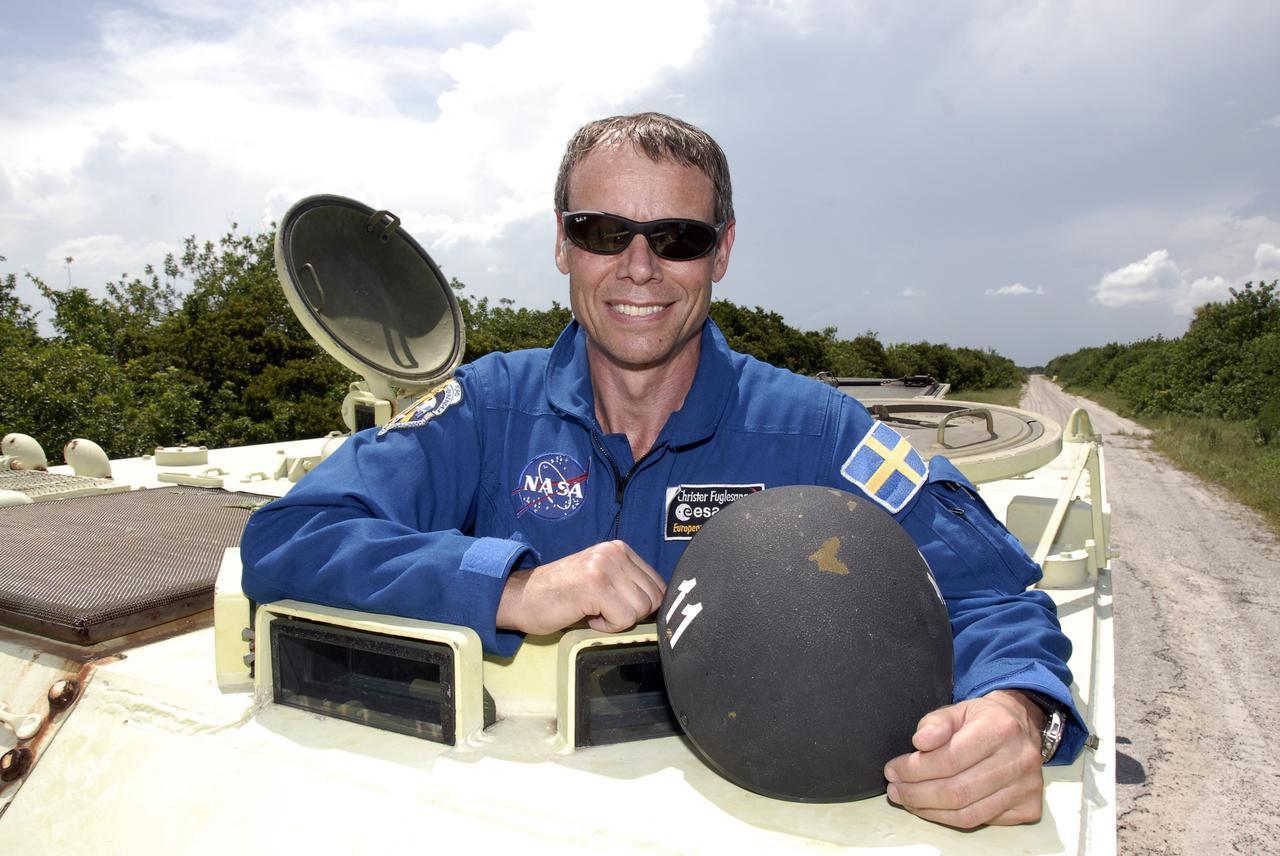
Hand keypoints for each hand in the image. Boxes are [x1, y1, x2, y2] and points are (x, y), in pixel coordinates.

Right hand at [496, 540, 665, 635]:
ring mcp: (604, 566)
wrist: (520, 597)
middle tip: (602, 610)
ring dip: (618, 620)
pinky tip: (587, 616)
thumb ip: (628, 585)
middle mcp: (614, 552)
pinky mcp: (594, 585)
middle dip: (632, 614)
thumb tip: (663, 607)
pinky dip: (606, 626)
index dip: (641, 606)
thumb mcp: (601, 579)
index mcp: (619, 549)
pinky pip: (624, 618)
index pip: (659, 585)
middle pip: (654, 598)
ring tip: (592, 611)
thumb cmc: (560, 595)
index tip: (614, 607)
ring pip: (641, 609)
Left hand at [882, 690, 1046, 828]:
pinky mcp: (1029, 807)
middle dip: (917, 794)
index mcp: (1000, 728)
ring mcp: (1027, 787)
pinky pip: (982, 821)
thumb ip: (936, 722)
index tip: (893, 770)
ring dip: (930, 811)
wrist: (1021, 726)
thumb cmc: (983, 719)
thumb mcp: (958, 709)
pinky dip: (951, 819)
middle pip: (957, 791)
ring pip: (969, 813)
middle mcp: (1019, 760)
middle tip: (896, 790)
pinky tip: (934, 808)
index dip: (915, 769)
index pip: (949, 759)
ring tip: (908, 800)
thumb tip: (920, 742)